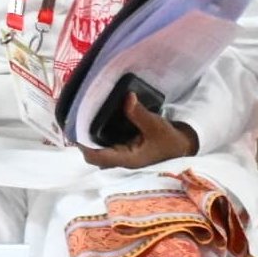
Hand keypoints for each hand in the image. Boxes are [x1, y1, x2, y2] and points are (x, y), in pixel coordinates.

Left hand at [85, 82, 201, 169]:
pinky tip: (96, 118)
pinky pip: (105, 144)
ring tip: (83, 116)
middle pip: (93, 154)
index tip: (75, 126)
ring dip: (90, 135)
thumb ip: (139, 113)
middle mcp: (120, 160)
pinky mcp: (124, 149)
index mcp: (125, 159)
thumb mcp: (156, 126)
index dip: (82, 144)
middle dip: (83, 138)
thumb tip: (127, 96)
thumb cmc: (170, 140)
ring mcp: (121, 156)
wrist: (182, 146)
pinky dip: (99, 133)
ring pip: (98, 149)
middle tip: (76, 117)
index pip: (95, 157)